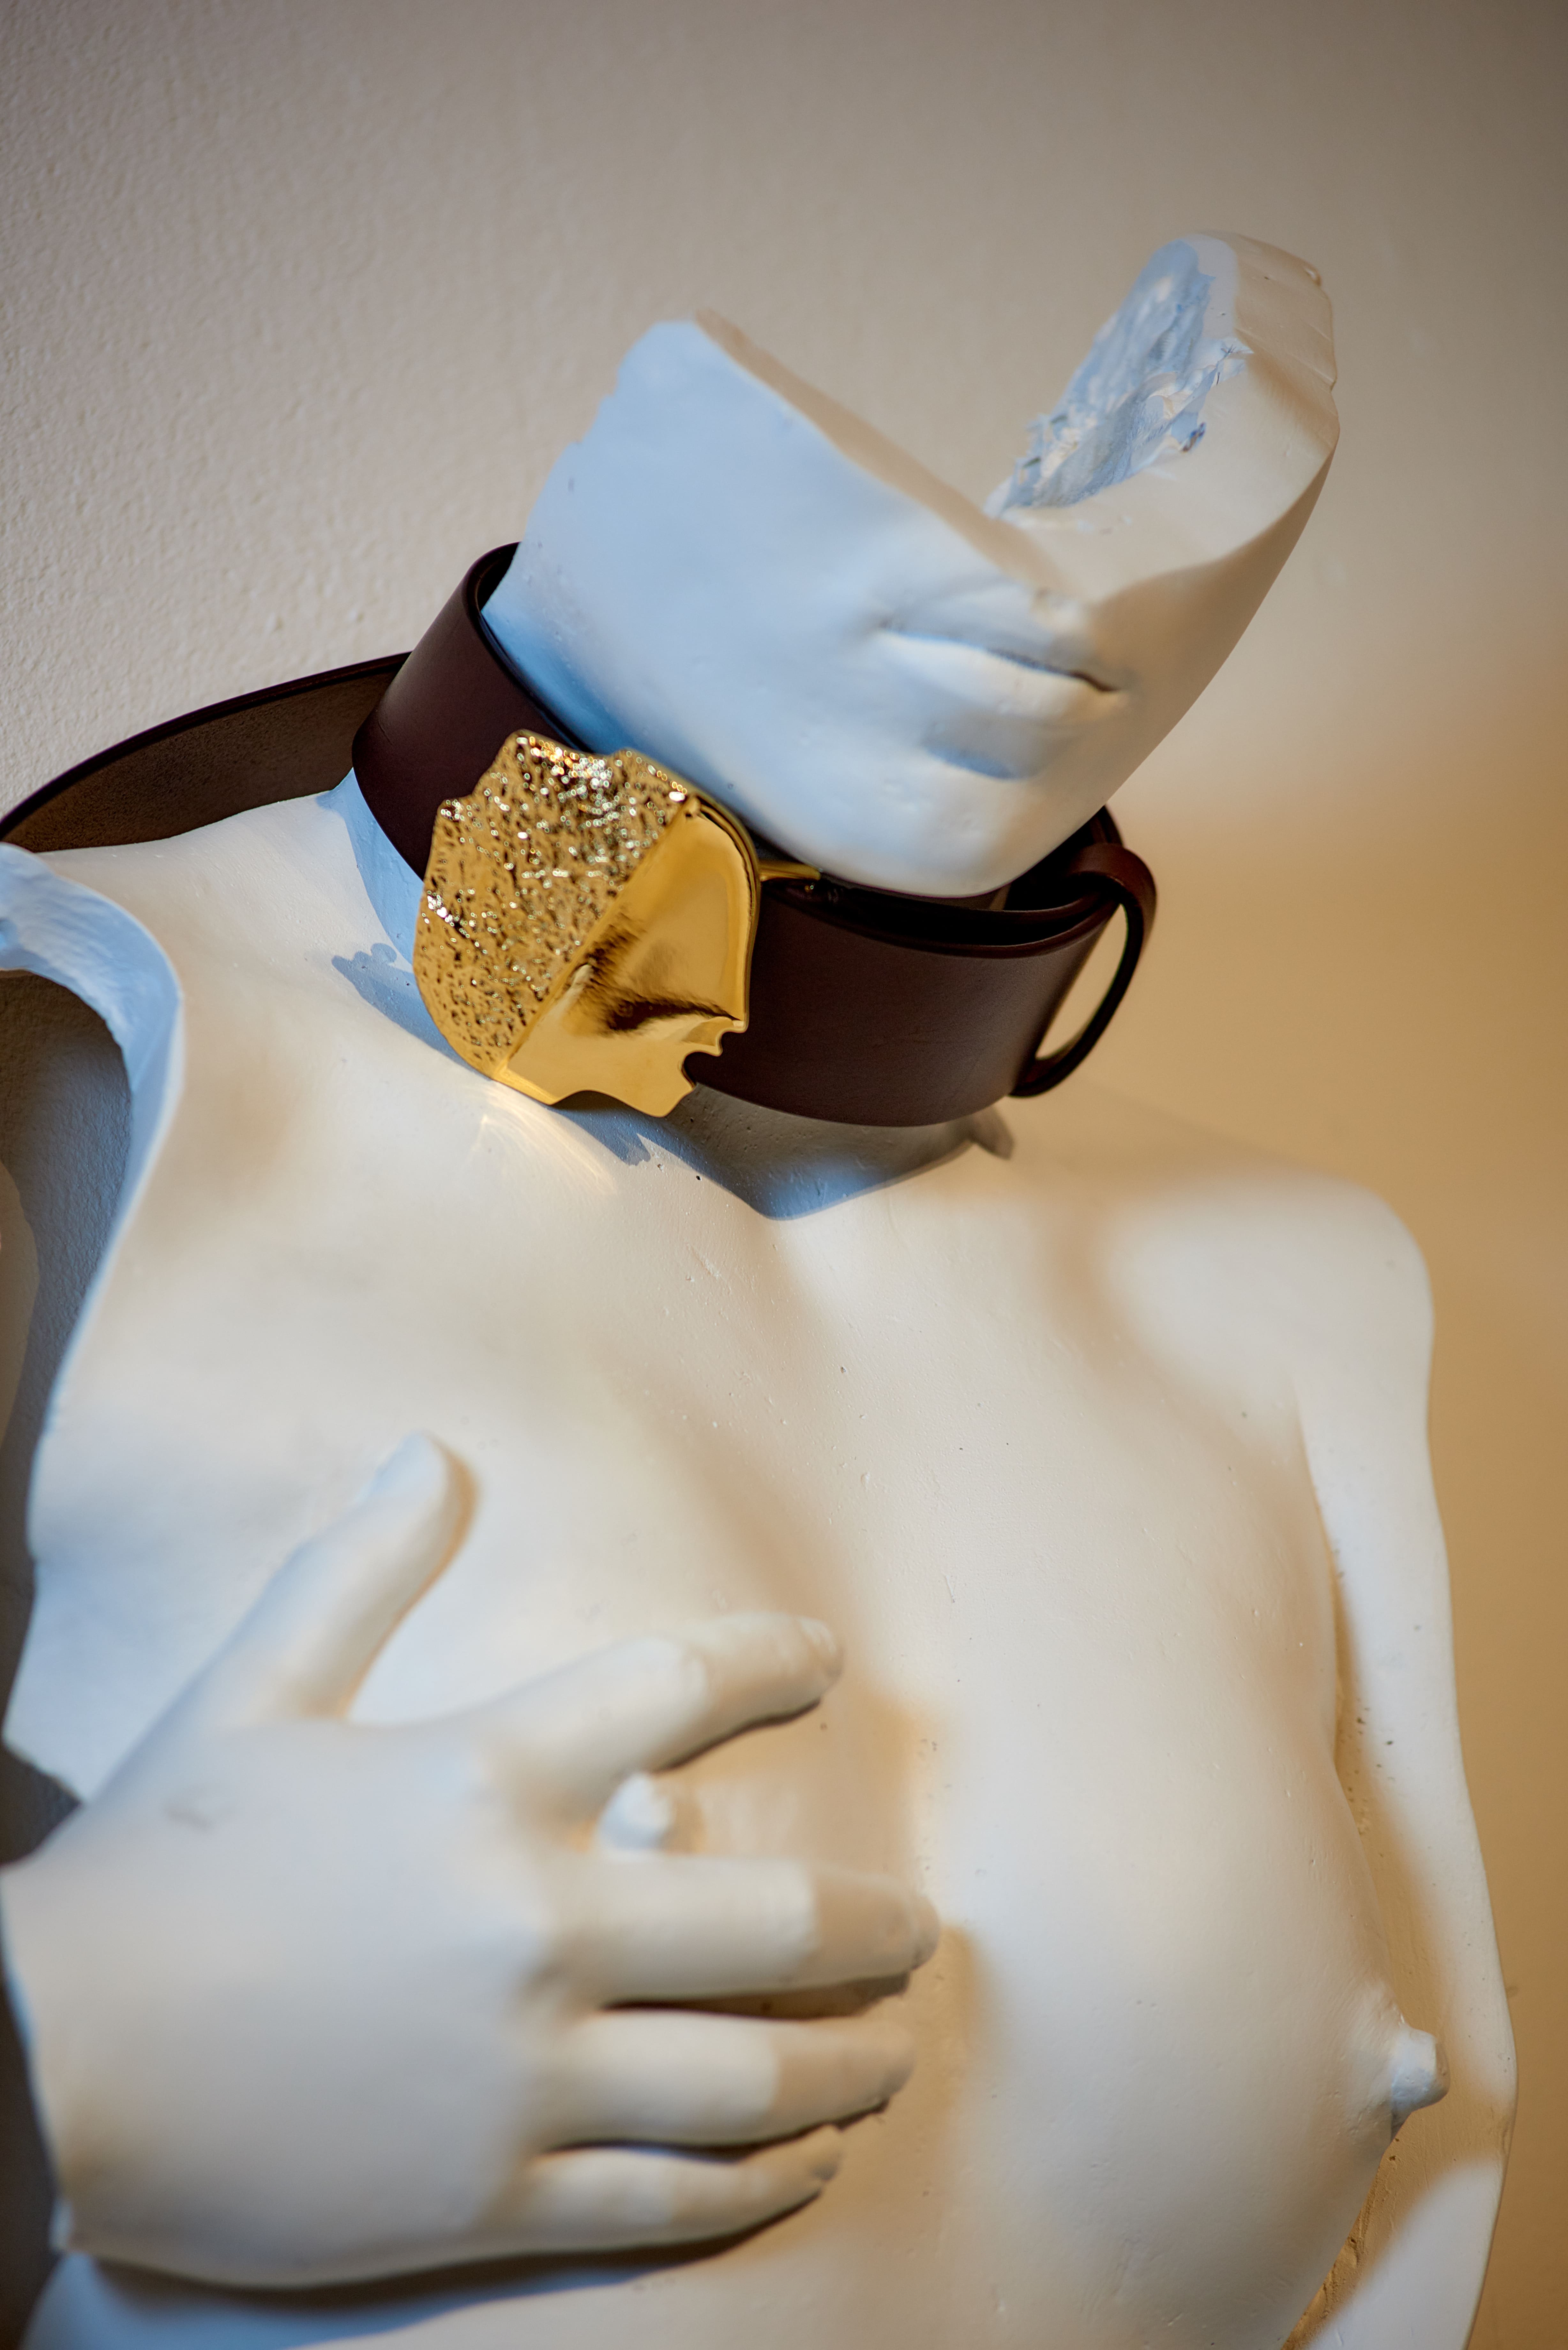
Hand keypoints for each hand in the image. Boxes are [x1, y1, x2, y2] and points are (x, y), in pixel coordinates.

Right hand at [0, 1436, 934, 2287]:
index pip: (675, 1693)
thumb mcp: (254, 1692)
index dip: (768, 1658)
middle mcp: (533, 1927)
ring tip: (897, 2053)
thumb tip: (432, 1454)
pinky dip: (757, 2180)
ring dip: (846, 2063)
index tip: (825, 1655)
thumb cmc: (159, 1867)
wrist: (53, 2057)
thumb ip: (359, 1574)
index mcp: (481, 1786)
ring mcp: (523, 2071)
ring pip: (746, 2076)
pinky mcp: (493, 2187)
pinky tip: (804, 2160)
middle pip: (771, 1922)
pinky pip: (667, 2193)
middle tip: (922, 1926)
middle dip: (873, 1926)